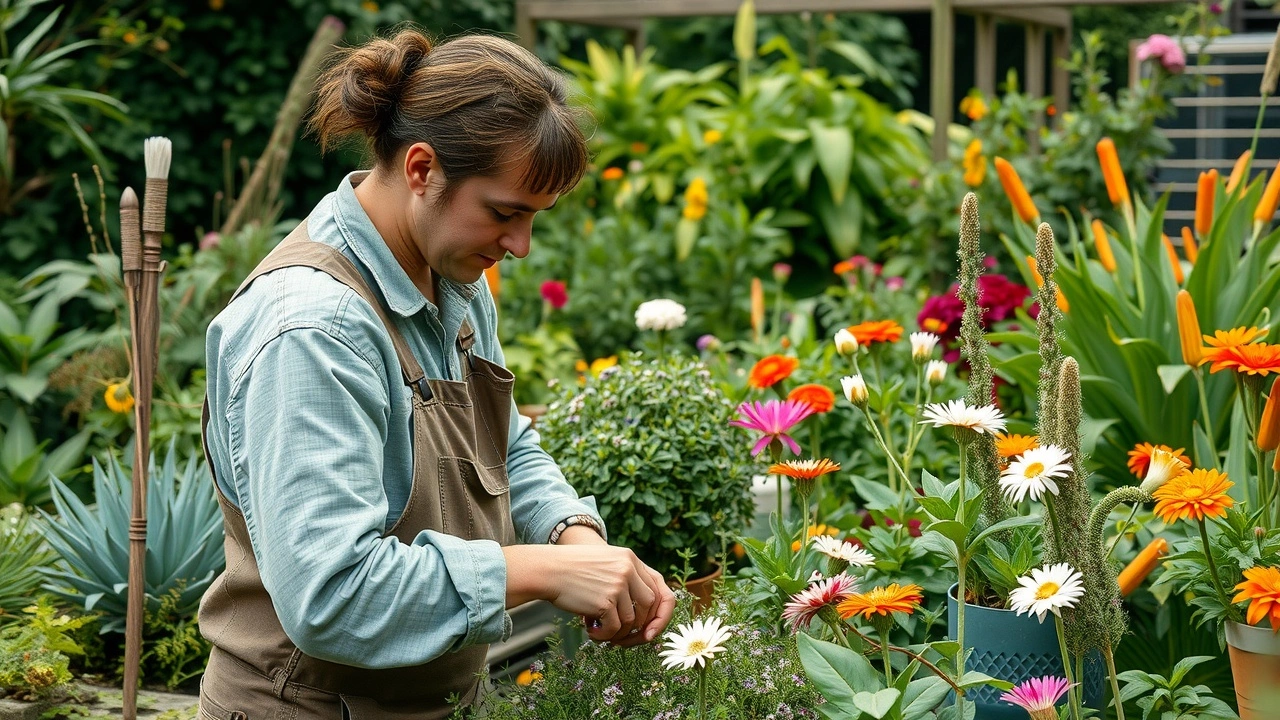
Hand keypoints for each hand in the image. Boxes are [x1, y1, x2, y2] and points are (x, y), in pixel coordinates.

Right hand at [503, 544, 674, 644]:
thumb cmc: (573, 572)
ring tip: (599, 631)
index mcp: (630, 559)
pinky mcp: (605, 600)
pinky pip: (614, 629)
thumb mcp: (605, 565)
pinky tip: (591, 632)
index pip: (660, 588)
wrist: (547, 570)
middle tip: (623, 639)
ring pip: (631, 621)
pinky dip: (604, 636)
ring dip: (617, 633)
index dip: (660, 613)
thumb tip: (644, 621)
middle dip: (641, 628)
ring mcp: (618, 584)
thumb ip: (626, 582)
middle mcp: (628, 569)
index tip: (651, 630)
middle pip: (649, 606)